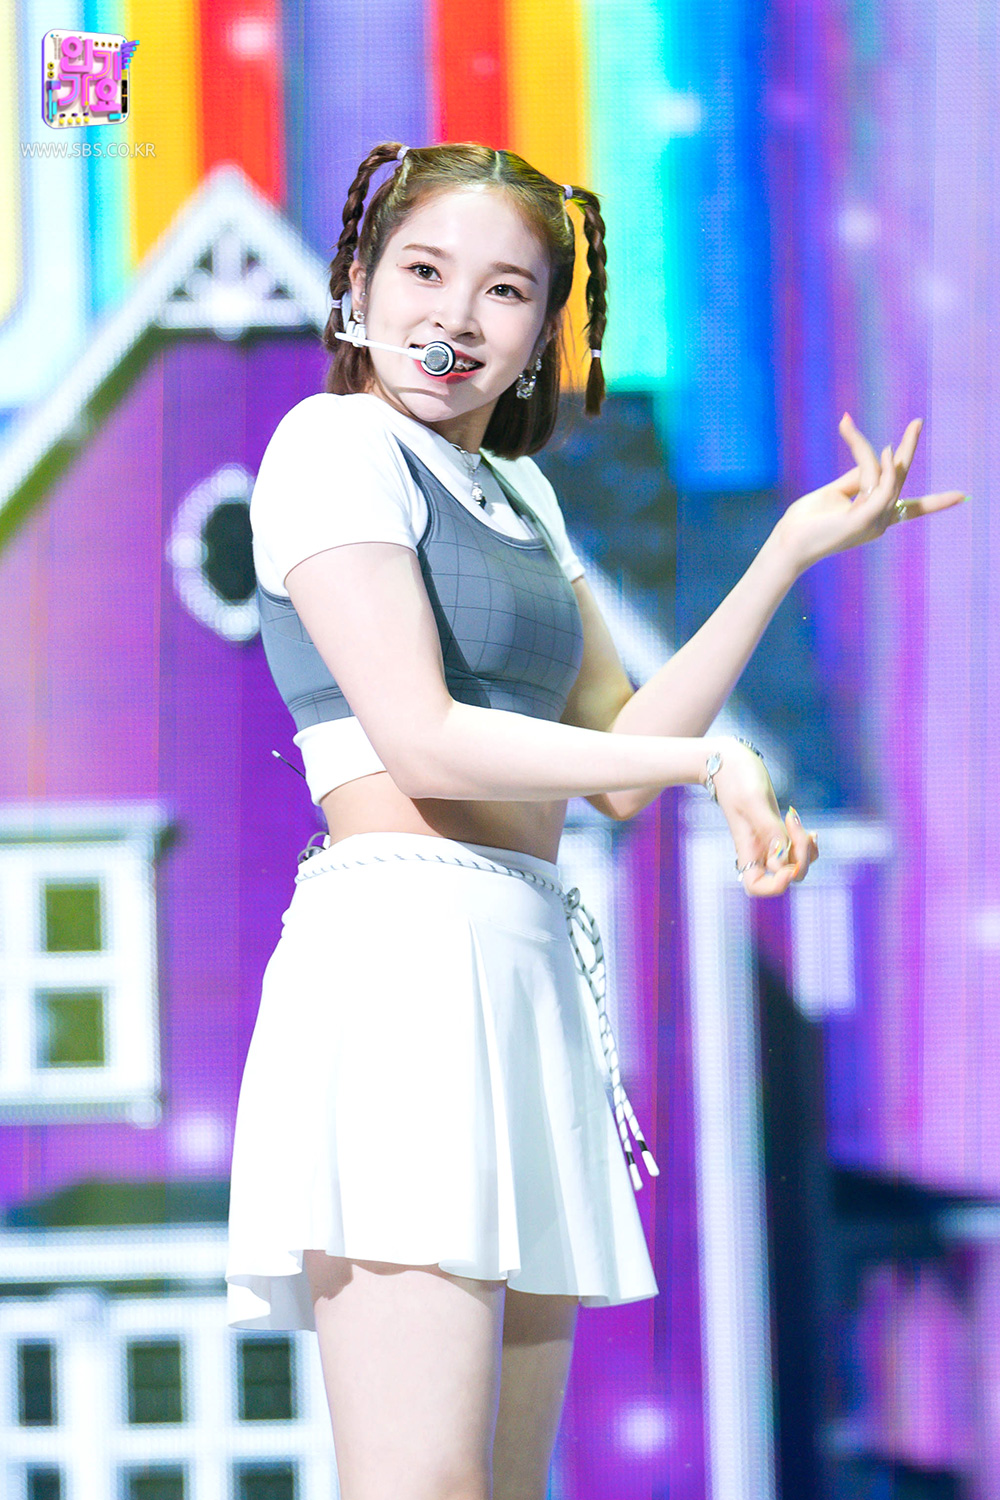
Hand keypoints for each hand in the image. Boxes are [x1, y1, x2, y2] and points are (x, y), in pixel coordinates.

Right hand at [709, 739, 818, 896]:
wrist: (727, 760)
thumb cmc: (736, 777)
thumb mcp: (753, 800)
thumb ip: (769, 829)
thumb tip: (785, 856)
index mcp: (746, 847)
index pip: (757, 886)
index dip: (777, 885)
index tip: (787, 863)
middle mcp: (758, 849)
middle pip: (785, 877)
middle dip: (800, 858)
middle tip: (793, 824)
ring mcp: (768, 840)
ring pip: (796, 864)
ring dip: (807, 851)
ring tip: (800, 826)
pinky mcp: (776, 829)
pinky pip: (797, 849)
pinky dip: (808, 844)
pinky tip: (809, 831)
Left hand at [776, 414, 966, 574]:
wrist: (787, 544)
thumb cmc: (806, 521)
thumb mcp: (834, 493)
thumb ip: (856, 477)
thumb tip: (872, 457)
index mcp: (876, 517)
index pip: (913, 509)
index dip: (937, 502)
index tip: (961, 497)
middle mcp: (880, 522)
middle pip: (899, 480)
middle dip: (909, 450)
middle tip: (917, 422)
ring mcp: (874, 522)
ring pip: (885, 477)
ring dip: (872, 451)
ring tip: (847, 425)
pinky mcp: (863, 519)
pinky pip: (878, 485)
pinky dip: (879, 465)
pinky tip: (880, 449)